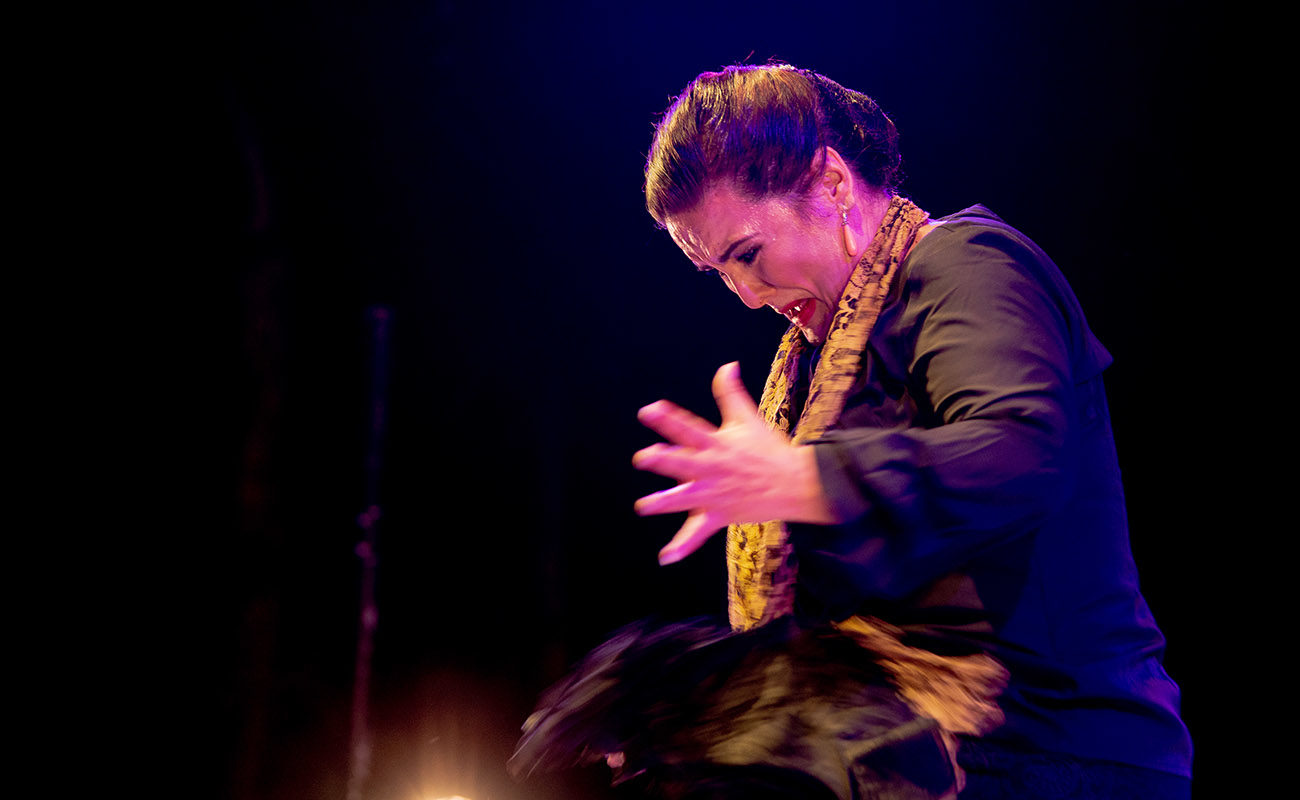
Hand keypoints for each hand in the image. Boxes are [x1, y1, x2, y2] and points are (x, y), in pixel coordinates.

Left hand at [633, 362, 833, 564]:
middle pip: (683, 463)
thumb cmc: (769, 449)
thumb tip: (727, 365)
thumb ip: (730, 392)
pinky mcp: (719, 515)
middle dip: (663, 460)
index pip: (688, 427)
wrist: (797, 483)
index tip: (649, 410)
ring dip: (663, 502)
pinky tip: (665, 557)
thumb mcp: (748, 418)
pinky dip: (682, 547)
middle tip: (644, 458)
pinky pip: (697, 534)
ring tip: (643, 506)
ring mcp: (714, 494)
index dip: (668, 419)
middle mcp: (712, 468)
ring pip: (684, 499)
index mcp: (716, 443)